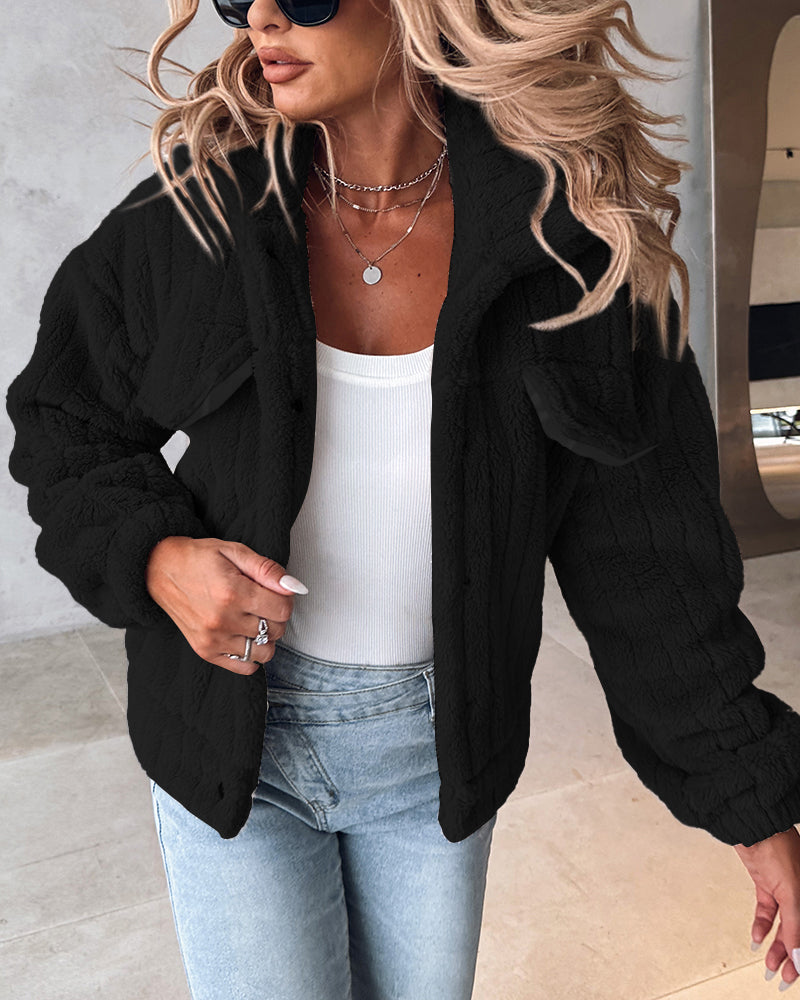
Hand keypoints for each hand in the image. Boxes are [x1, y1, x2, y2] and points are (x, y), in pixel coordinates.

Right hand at [145, 536, 307, 674]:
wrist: (160, 570)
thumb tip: (295, 587)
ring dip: (266, 637)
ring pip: (265, 652)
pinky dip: (252, 655)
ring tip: (253, 619)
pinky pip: (245, 667)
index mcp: (233, 592)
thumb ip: (267, 570)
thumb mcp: (235, 552)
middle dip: (276, 616)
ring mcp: (213, 639)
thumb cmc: (199, 558)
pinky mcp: (205, 651)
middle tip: (261, 602)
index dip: (285, 599)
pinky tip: (244, 636)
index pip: (283, 610)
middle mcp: (223, 620)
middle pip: (276, 630)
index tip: (275, 591)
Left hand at [734, 827, 799, 988]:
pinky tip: (757, 939)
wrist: (752, 826)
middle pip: (798, 932)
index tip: (796, 975)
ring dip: (775, 945)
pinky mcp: (766, 883)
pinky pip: (767, 911)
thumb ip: (796, 928)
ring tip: (769, 964)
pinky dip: (762, 926)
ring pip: (783, 925)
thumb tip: (799, 957)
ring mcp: (784, 888)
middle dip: (790, 956)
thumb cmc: (777, 848)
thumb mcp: (791, 893)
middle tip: (781, 977)